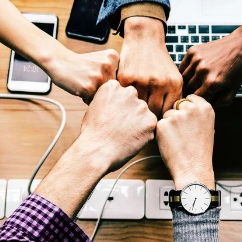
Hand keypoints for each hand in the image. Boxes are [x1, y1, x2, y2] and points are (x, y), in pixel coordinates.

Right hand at [34, 80, 156, 216]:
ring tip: (123, 137)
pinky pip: (152, 128)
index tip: (115, 119)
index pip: (125, 91)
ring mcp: (140, 107)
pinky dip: (144, 136)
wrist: (93, 154)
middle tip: (120, 131)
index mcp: (112, 86)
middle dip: (132, 116)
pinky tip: (131, 142)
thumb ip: (107, 101)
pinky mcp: (149, 123)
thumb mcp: (93, 110)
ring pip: (145, 115)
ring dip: (138, 126)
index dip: (122, 108)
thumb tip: (112, 100)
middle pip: (137, 102)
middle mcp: (128, 93)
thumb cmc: (89, 136)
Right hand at [47, 49, 118, 102]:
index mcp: (114, 57)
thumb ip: (114, 71)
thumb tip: (126, 93)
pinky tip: (80, 87)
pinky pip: (93, 100)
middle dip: (103, 89)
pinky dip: (87, 98)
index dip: (110, 82)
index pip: (121, 79)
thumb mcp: (101, 60)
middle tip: (91, 81)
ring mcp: (99, 77)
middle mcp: (108, 65)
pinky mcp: (89, 88)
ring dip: (96, 95)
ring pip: (105, 95)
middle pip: (114, 88)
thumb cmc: (80, 64)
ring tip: (85, 84)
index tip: (99, 76)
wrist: (59, 61)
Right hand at [118, 17, 182, 116]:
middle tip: (143, 116)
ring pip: (138, 106)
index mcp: (174, 84)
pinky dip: (125, 99)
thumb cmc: (159, 61)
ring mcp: (142, 81)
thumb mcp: (173, 76)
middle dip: (149, 115)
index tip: (156, 118)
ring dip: (136, 108)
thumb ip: (173, 97)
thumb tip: (169, 120)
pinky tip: (126, 98)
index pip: (168, 112)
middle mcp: (160, 83)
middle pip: (153, 112)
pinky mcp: (126, 78)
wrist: (144, 39)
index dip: (162, 117)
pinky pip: (126, 97)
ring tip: (134, 109)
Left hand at [156, 95, 214, 188]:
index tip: (188, 119)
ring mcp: (176, 116)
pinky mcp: (163, 124)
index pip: (189, 98)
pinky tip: (171, 143)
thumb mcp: (207, 127)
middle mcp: (191, 108)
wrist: (193, 168)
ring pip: (167, 114)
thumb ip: (197, 113)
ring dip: (169, 124)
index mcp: (205, 108)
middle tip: (183, 133)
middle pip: (177, 104)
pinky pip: (159, 124)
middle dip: (177, 115)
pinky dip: (162, 133)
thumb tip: (186, 104)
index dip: (186, 109)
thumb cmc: (200, 151)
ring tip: (178, 140)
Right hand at [180, 0, 241, 105]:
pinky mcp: (193, 51)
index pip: (195, 100)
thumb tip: (202, 107)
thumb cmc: (237, 70)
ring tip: (196, 82)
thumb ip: (218, 103)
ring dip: (187, 82)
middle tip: (197, 91)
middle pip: (188, 90)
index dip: (197, 102)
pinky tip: (194, 72)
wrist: (241, 46)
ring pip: (183, 79)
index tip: (200, 100)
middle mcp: (202, 71)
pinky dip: (185, 71)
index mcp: (212, 83)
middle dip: (192, 92)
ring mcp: (196, 60)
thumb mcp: (232, 92)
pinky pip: (182, 67)